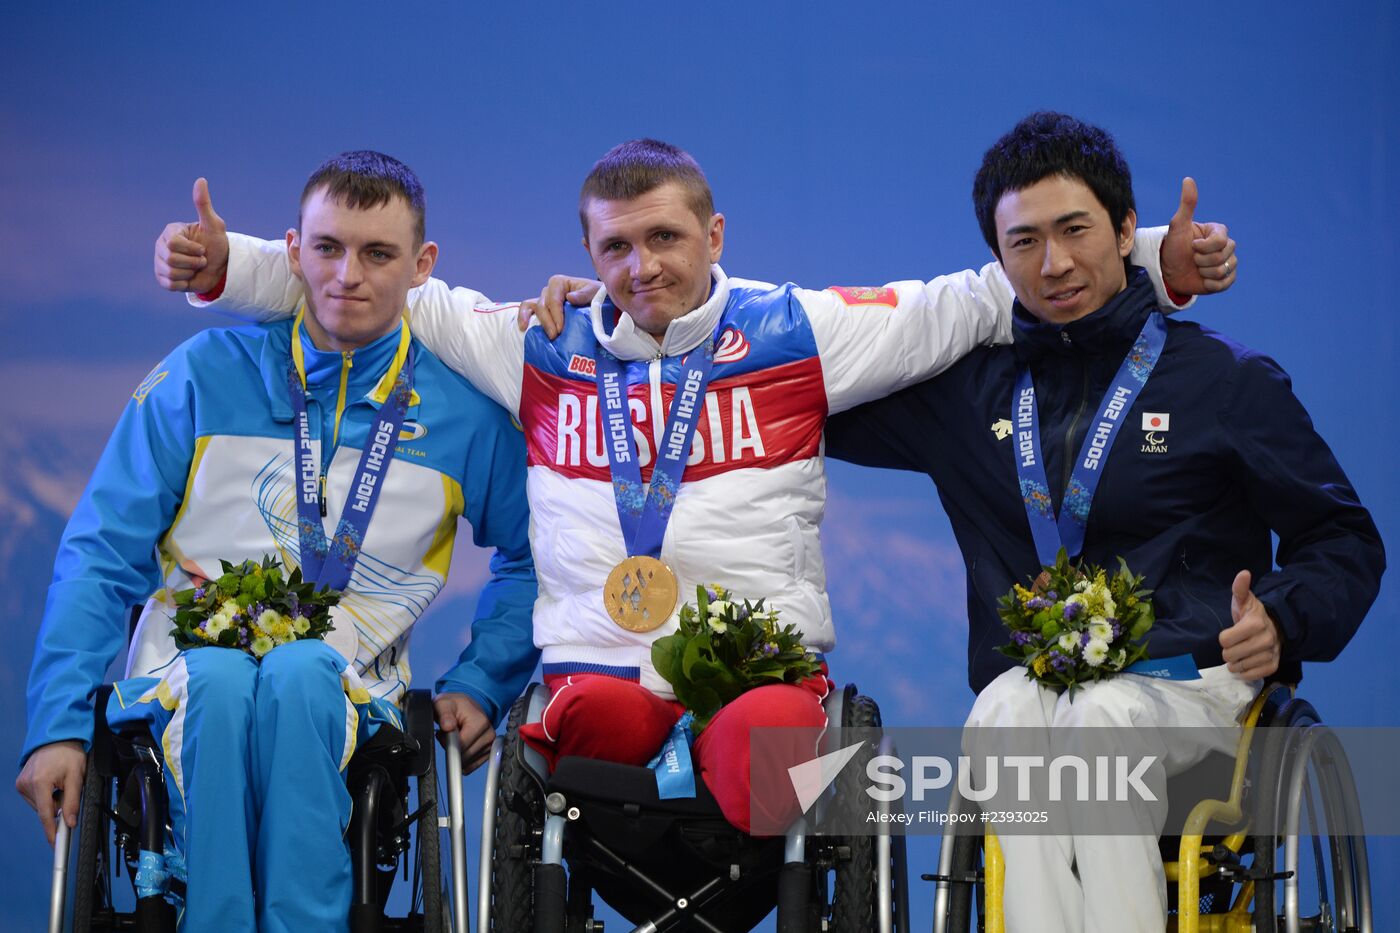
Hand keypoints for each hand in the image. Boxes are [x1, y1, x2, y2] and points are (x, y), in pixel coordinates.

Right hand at [15, 740, 85, 845]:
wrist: (57, 736)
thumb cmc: (68, 752)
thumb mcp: (76, 776)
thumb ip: (73, 801)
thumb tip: (70, 822)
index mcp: (39, 783)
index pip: (46, 814)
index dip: (51, 831)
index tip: (55, 845)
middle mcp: (26, 785)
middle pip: (45, 809)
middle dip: (58, 805)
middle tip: (68, 788)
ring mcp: (21, 784)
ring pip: (41, 804)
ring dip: (52, 799)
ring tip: (60, 781)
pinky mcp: (21, 782)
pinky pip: (36, 797)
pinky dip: (46, 795)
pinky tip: (52, 781)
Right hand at [154, 177, 229, 293]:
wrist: (220, 268)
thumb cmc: (216, 244)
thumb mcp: (214, 225)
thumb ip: (204, 204)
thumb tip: (201, 180)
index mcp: (170, 232)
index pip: (174, 244)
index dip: (193, 249)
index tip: (203, 248)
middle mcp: (161, 246)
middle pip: (171, 259)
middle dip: (193, 262)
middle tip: (201, 259)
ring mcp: (159, 262)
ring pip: (171, 273)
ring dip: (191, 273)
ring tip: (196, 267)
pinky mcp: (162, 279)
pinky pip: (171, 285)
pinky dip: (185, 284)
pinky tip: (190, 277)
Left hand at [433, 692, 494, 772]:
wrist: (467, 707)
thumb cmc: (455, 706)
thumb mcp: (444, 704)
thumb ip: (444, 714)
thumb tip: (448, 726)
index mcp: (481, 722)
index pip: (461, 746)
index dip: (447, 743)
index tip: (443, 735)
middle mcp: (490, 734)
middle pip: (464, 756)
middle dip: (451, 749)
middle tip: (449, 734)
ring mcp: (491, 745)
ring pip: (467, 763)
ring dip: (457, 754)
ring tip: (456, 738)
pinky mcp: (489, 753)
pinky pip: (471, 766)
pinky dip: (462, 760)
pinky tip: (462, 746)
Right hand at [518, 274, 601, 338]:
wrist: (596, 303)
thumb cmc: (596, 296)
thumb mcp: (595, 292)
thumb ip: (585, 294)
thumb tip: (569, 297)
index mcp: (560, 283)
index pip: (554, 299)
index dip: (555, 314)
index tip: (560, 329)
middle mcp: (549, 290)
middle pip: (543, 305)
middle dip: (548, 322)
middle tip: (555, 336)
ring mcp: (544, 299)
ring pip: (534, 308)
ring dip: (536, 321)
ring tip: (537, 333)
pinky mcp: (541, 308)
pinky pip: (527, 309)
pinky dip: (523, 316)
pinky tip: (523, 328)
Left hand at [1159, 178, 1237, 296]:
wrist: (1168, 271)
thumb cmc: (1173, 247)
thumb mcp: (1178, 225)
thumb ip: (1187, 203)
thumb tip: (1188, 179)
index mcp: (1219, 232)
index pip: (1221, 241)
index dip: (1203, 247)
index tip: (1191, 246)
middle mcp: (1227, 247)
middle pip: (1222, 257)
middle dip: (1201, 260)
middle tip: (1192, 259)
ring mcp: (1228, 263)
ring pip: (1222, 270)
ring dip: (1204, 272)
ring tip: (1196, 268)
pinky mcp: (1226, 279)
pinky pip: (1224, 283)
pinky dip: (1209, 284)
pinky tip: (1202, 280)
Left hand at [1219, 570, 1281, 679]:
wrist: (1274, 628)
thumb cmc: (1252, 615)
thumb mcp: (1244, 601)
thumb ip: (1240, 589)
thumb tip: (1243, 573)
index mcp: (1256, 623)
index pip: (1225, 639)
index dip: (1224, 637)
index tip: (1230, 634)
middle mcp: (1266, 639)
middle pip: (1230, 655)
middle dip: (1228, 651)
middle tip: (1234, 645)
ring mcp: (1271, 654)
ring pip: (1240, 667)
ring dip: (1235, 662)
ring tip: (1240, 654)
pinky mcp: (1273, 666)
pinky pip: (1252, 675)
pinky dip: (1245, 672)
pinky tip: (1246, 663)